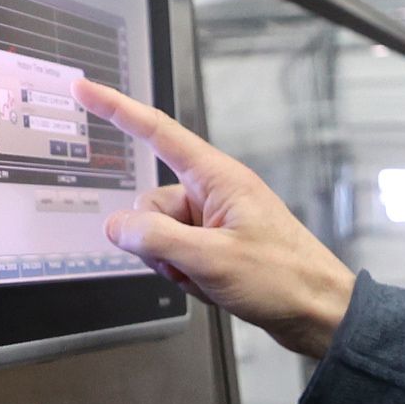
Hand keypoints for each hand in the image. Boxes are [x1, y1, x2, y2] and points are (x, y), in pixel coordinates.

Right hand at [79, 78, 355, 360]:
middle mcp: (213, 193)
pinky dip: (186, 276)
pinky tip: (214, 289)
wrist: (319, 314)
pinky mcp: (217, 247)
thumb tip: (116, 225)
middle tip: (193, 264)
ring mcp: (215, 222)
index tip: (85, 89)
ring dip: (173, 264)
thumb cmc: (282, 279)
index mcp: (218, 178)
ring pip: (159, 236)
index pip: (157, 133)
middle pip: (150, 203)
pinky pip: (178, 256)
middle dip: (156, 241)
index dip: (117, 109)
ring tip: (211, 279)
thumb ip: (155, 238)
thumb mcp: (210, 259)